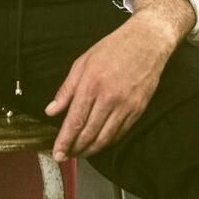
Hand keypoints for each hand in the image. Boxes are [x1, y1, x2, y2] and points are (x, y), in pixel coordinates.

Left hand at [45, 0, 194, 161]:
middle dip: (75, 149)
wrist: (146, 42)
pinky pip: (120, 133)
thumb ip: (66, 89)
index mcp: (91, 84)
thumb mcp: (82, 62)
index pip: (75, 120)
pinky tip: (99, 143)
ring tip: (80, 153)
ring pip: (105, 138)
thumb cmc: (112, 49)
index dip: (64, 141)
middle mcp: (109, 98)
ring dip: (91, 150)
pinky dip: (108, 142)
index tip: (57, 153)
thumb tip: (51, 110)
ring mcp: (126, 105)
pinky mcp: (138, 110)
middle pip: (89, 133)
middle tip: (66, 156)